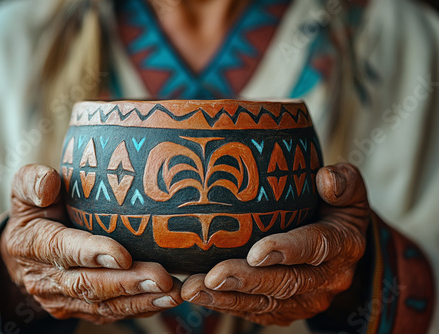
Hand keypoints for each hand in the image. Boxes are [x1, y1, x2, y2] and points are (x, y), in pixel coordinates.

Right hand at [0, 164, 181, 324]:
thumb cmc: (35, 210)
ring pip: (102, 305)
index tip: (124, 256)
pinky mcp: (77, 310)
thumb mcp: (25, 188)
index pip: (61, 250)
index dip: (92, 254)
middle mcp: (44, 279)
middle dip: (127, 283)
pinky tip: (163, 300)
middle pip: (88, 284)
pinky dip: (137, 309)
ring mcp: (61, 299)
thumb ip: (32, 181)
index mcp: (31, 244)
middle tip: (161, 278)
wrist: (23, 251)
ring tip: (171, 292)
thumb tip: (49, 185)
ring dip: (139, 300)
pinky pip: (108, 314)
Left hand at [181, 163, 368, 325]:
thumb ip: (344, 183)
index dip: (287, 250)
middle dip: (247, 281)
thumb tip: (326, 178)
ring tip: (194, 289)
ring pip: (266, 303)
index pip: (317, 248)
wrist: (341, 249)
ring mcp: (307, 299)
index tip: (255, 252)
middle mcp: (328, 279)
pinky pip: (256, 312)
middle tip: (212, 276)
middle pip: (286, 283)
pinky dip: (226, 304)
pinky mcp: (287, 310)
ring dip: (228, 298)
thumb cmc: (336, 210)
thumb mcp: (350, 191)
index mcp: (344, 245)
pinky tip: (200, 294)